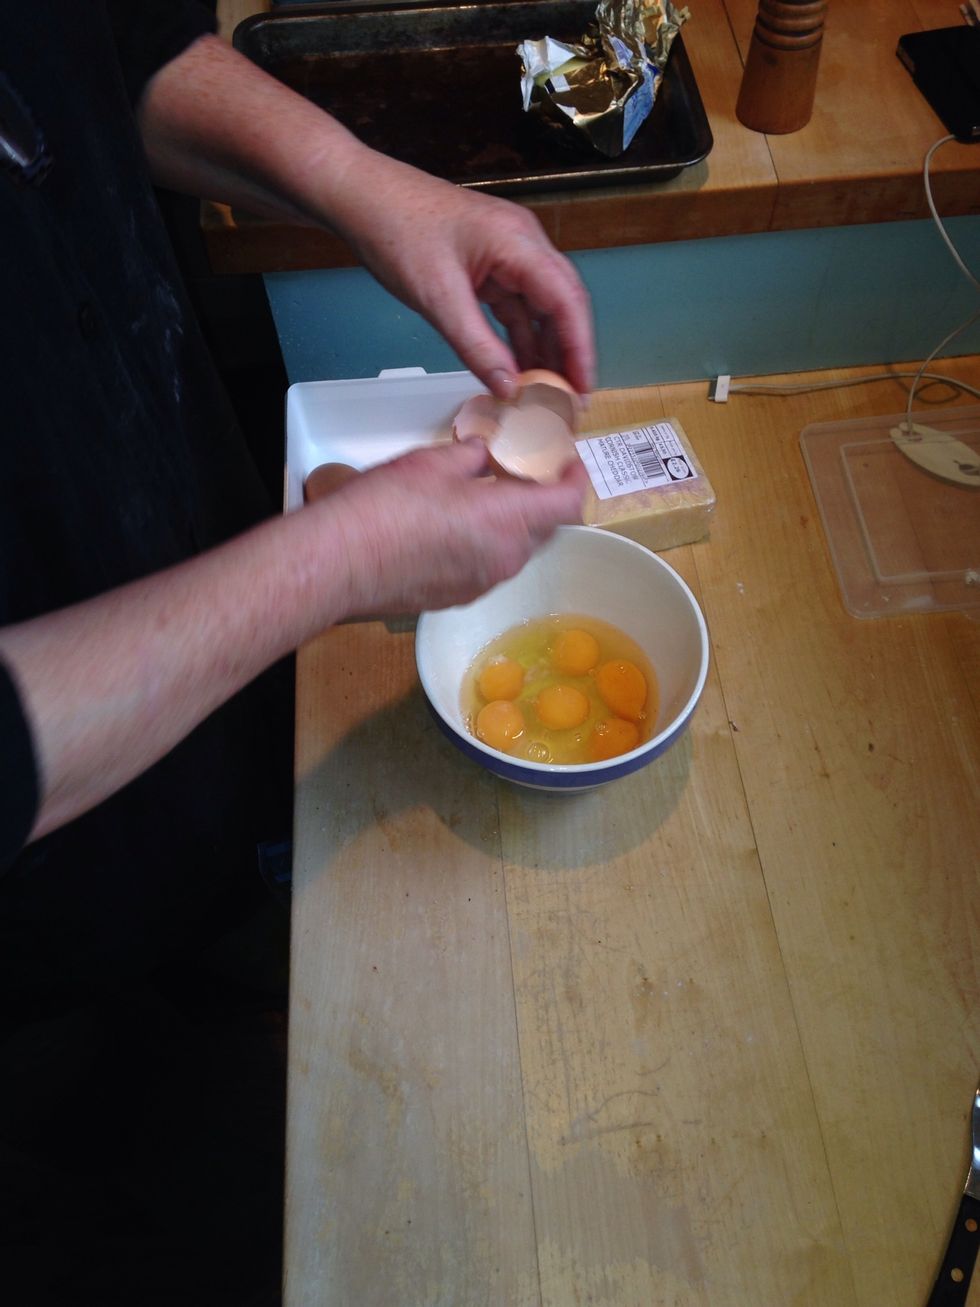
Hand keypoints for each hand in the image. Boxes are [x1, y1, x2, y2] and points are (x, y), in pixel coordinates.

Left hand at [139, 37, 593, 399]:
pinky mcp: (487, 265)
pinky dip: (519, 338)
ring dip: (544, 349)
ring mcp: (506, 253)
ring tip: (547, 393)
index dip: (579, 348)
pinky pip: (514, 307)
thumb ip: (478, 348)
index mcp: (518, 242)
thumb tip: (510, 388)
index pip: (567, 301)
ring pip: (540, 308)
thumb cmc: (395, 229)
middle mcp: (522, 244)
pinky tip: (519, 369)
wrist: (359, 197)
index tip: (583, 388)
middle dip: (569, 353)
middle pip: (562, 305)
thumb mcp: (438, 299)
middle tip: (571, 399)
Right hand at [317, 438, 587, 615]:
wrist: (338, 564)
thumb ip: (471, 456)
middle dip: (543, 500)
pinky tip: (457, 526)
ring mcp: (482, 583)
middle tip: (524, 472)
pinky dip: (487, 544)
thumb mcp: (433, 463)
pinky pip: (488, 566)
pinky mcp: (457, 598)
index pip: (569, 503)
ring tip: (486, 497)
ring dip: (513, 524)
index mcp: (509, 521)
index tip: (569, 461)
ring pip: (516, 549)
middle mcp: (506, 559)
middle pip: (546, 528)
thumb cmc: (385, 508)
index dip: (577, 479)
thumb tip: (483, 454)